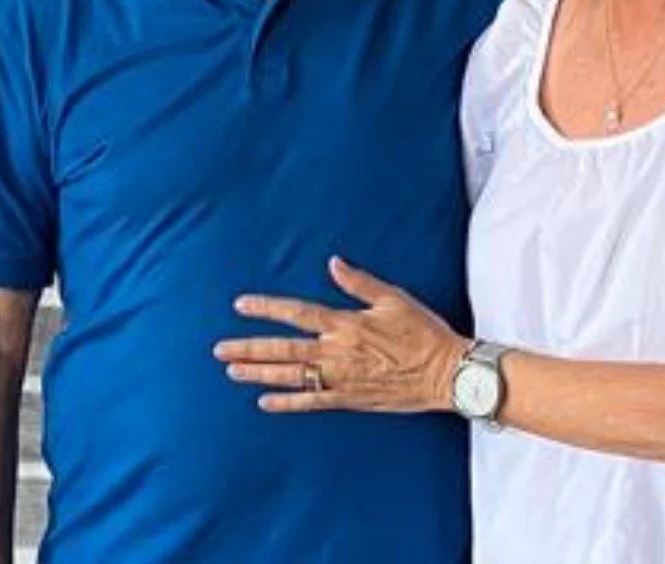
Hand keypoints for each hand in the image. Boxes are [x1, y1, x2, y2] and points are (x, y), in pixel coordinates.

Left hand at [214, 257, 468, 414]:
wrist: (444, 373)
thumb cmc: (422, 332)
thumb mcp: (394, 298)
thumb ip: (360, 282)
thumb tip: (334, 262)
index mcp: (346, 324)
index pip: (297, 314)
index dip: (267, 308)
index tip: (241, 305)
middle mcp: (337, 352)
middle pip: (284, 349)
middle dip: (250, 348)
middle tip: (220, 349)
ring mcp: (340, 379)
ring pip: (290, 376)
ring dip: (259, 373)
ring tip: (232, 370)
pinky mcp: (348, 399)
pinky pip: (310, 402)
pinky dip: (286, 402)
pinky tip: (264, 401)